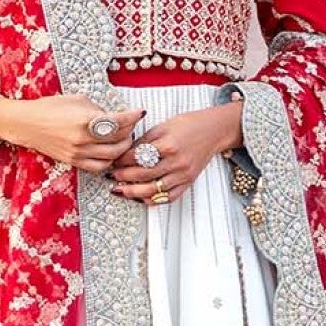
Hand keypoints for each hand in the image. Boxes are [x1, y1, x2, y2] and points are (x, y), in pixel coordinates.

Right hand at [0, 93, 144, 170]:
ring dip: (122, 148)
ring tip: (122, 138)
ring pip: (112, 156)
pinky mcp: (74, 162)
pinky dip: (109, 160)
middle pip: (119, 140)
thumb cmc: (51, 107)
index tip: (140, 112)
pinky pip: (99, 167)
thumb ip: (99, 109)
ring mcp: (78, 153)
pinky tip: (110, 152)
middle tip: (131, 125)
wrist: (26, 123)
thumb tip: (117, 116)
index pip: (119, 121)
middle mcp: (83, 139)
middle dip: (129, 132)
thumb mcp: (78, 100)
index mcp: (85, 120)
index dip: (133, 116)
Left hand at [108, 99, 242, 203]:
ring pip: (154, 191)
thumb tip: (123, 154)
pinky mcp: (188, 182)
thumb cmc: (188, 125)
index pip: (138, 157)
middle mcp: (176, 163)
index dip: (122, 161)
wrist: (214, 130)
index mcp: (168, 145)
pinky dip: (153, 200)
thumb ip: (144, 141)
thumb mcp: (162, 126)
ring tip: (120, 191)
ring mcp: (183, 175)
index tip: (113, 161)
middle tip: (111, 177)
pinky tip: (140, 198)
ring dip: (133, 193)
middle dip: (123, 177)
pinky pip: (168, 197)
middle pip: (143, 175)